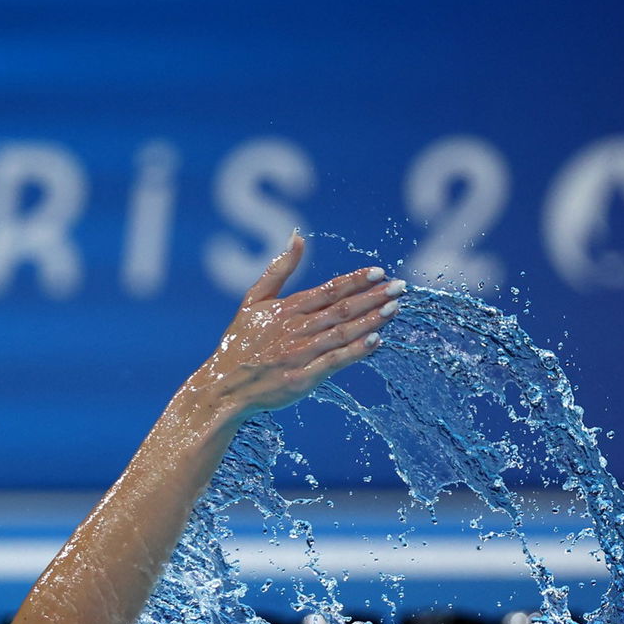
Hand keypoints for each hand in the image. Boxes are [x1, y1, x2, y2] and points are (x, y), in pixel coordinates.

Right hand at [193, 233, 404, 418]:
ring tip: (394, 309)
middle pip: (341, 309)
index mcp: (286, 309)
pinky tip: (376, 342)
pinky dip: (355, 352)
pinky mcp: (302, 379)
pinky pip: (333, 362)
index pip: (328, 290)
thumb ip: (278, 269)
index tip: (379, 271)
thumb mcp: (252, 300)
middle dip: (373, 297)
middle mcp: (296, 329)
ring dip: (370, 320)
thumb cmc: (240, 343)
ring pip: (342, 333)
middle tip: (400, 287)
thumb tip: (297, 236)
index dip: (355, 280)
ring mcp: (300, 355)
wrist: (222, 387)